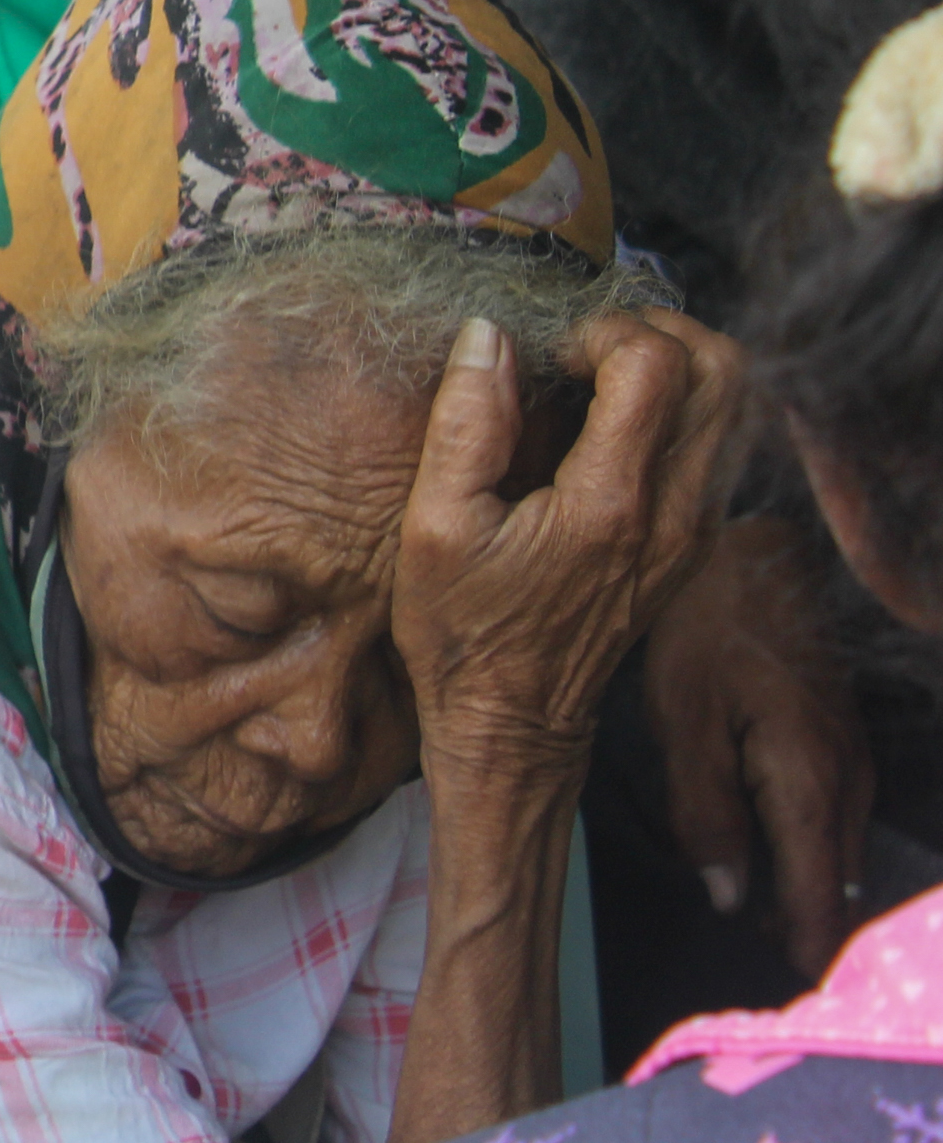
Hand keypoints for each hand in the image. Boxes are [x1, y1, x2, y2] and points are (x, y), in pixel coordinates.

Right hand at [394, 308, 745, 790]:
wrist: (516, 722)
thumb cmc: (464, 630)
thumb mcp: (431, 526)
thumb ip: (467, 424)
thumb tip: (489, 335)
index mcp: (609, 505)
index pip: (656, 365)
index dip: (600, 331)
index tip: (548, 357)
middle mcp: (675, 514)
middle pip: (725, 370)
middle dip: (657, 331)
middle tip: (589, 349)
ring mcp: (697, 530)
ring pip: (739, 402)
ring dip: (679, 364)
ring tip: (605, 375)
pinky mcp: (698, 540)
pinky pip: (724, 441)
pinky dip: (686, 405)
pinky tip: (617, 420)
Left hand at [644, 518, 874, 976]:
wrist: (754, 546)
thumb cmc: (704, 626)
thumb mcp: (684, 718)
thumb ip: (708, 812)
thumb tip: (732, 898)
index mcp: (808, 780)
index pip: (815, 892)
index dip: (805, 943)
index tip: (793, 987)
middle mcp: (846, 775)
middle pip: (836, 875)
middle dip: (813, 924)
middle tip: (783, 966)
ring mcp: (850, 750)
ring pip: (841, 843)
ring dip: (815, 885)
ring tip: (782, 927)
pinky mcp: (838, 730)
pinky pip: (840, 808)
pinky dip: (819, 842)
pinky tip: (791, 854)